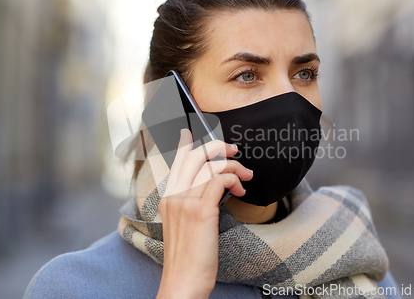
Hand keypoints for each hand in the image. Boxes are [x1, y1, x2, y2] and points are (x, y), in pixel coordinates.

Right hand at [156, 129, 251, 298]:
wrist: (182, 283)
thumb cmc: (187, 258)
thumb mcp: (184, 227)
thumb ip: (191, 206)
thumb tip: (212, 190)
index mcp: (168, 199)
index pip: (177, 163)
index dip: (185, 144)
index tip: (190, 130)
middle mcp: (173, 196)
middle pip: (194, 156)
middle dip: (217, 147)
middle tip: (234, 150)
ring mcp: (185, 202)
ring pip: (211, 166)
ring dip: (234, 166)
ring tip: (246, 176)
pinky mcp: (200, 211)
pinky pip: (219, 180)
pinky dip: (234, 178)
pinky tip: (242, 190)